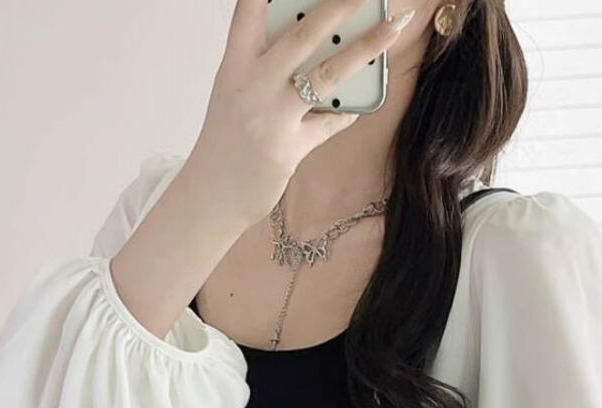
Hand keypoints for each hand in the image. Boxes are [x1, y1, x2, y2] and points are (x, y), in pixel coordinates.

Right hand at [185, 0, 413, 226]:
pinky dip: (345, 113)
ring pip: (327, 75)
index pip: (249, 10)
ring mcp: (271, 118)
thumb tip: (313, 42)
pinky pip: (329, 123)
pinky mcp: (288, 149)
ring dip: (365, 48)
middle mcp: (252, 86)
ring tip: (391, 29)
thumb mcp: (234, 94)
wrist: (210, 195)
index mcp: (235, 65)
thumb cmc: (225, 142)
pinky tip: (354, 107)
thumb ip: (263, 66)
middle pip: (303, 35)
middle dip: (341, 6)